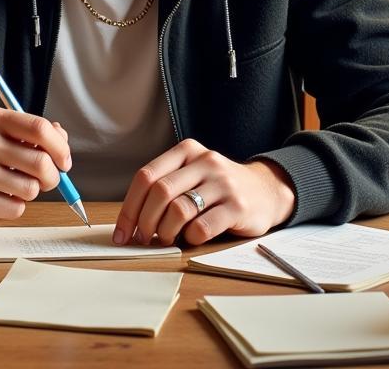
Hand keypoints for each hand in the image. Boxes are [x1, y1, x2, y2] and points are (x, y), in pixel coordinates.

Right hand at [0, 107, 71, 228]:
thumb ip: (24, 131)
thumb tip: (61, 138)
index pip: (40, 129)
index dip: (60, 147)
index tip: (63, 160)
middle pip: (42, 162)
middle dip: (53, 176)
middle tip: (48, 179)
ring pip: (32, 189)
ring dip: (30, 192)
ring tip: (12, 186)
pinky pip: (16, 209)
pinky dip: (13, 207)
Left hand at [113, 139, 296, 247]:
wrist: (266, 190)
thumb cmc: (219, 187)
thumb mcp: (193, 174)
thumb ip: (166, 186)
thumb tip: (131, 220)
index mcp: (187, 150)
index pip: (146, 176)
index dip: (129, 207)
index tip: (122, 232)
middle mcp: (204, 161)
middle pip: (160, 192)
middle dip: (145, 222)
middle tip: (143, 239)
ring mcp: (223, 183)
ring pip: (179, 210)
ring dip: (166, 232)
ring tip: (167, 239)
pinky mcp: (238, 206)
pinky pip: (202, 227)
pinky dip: (190, 238)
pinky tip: (192, 238)